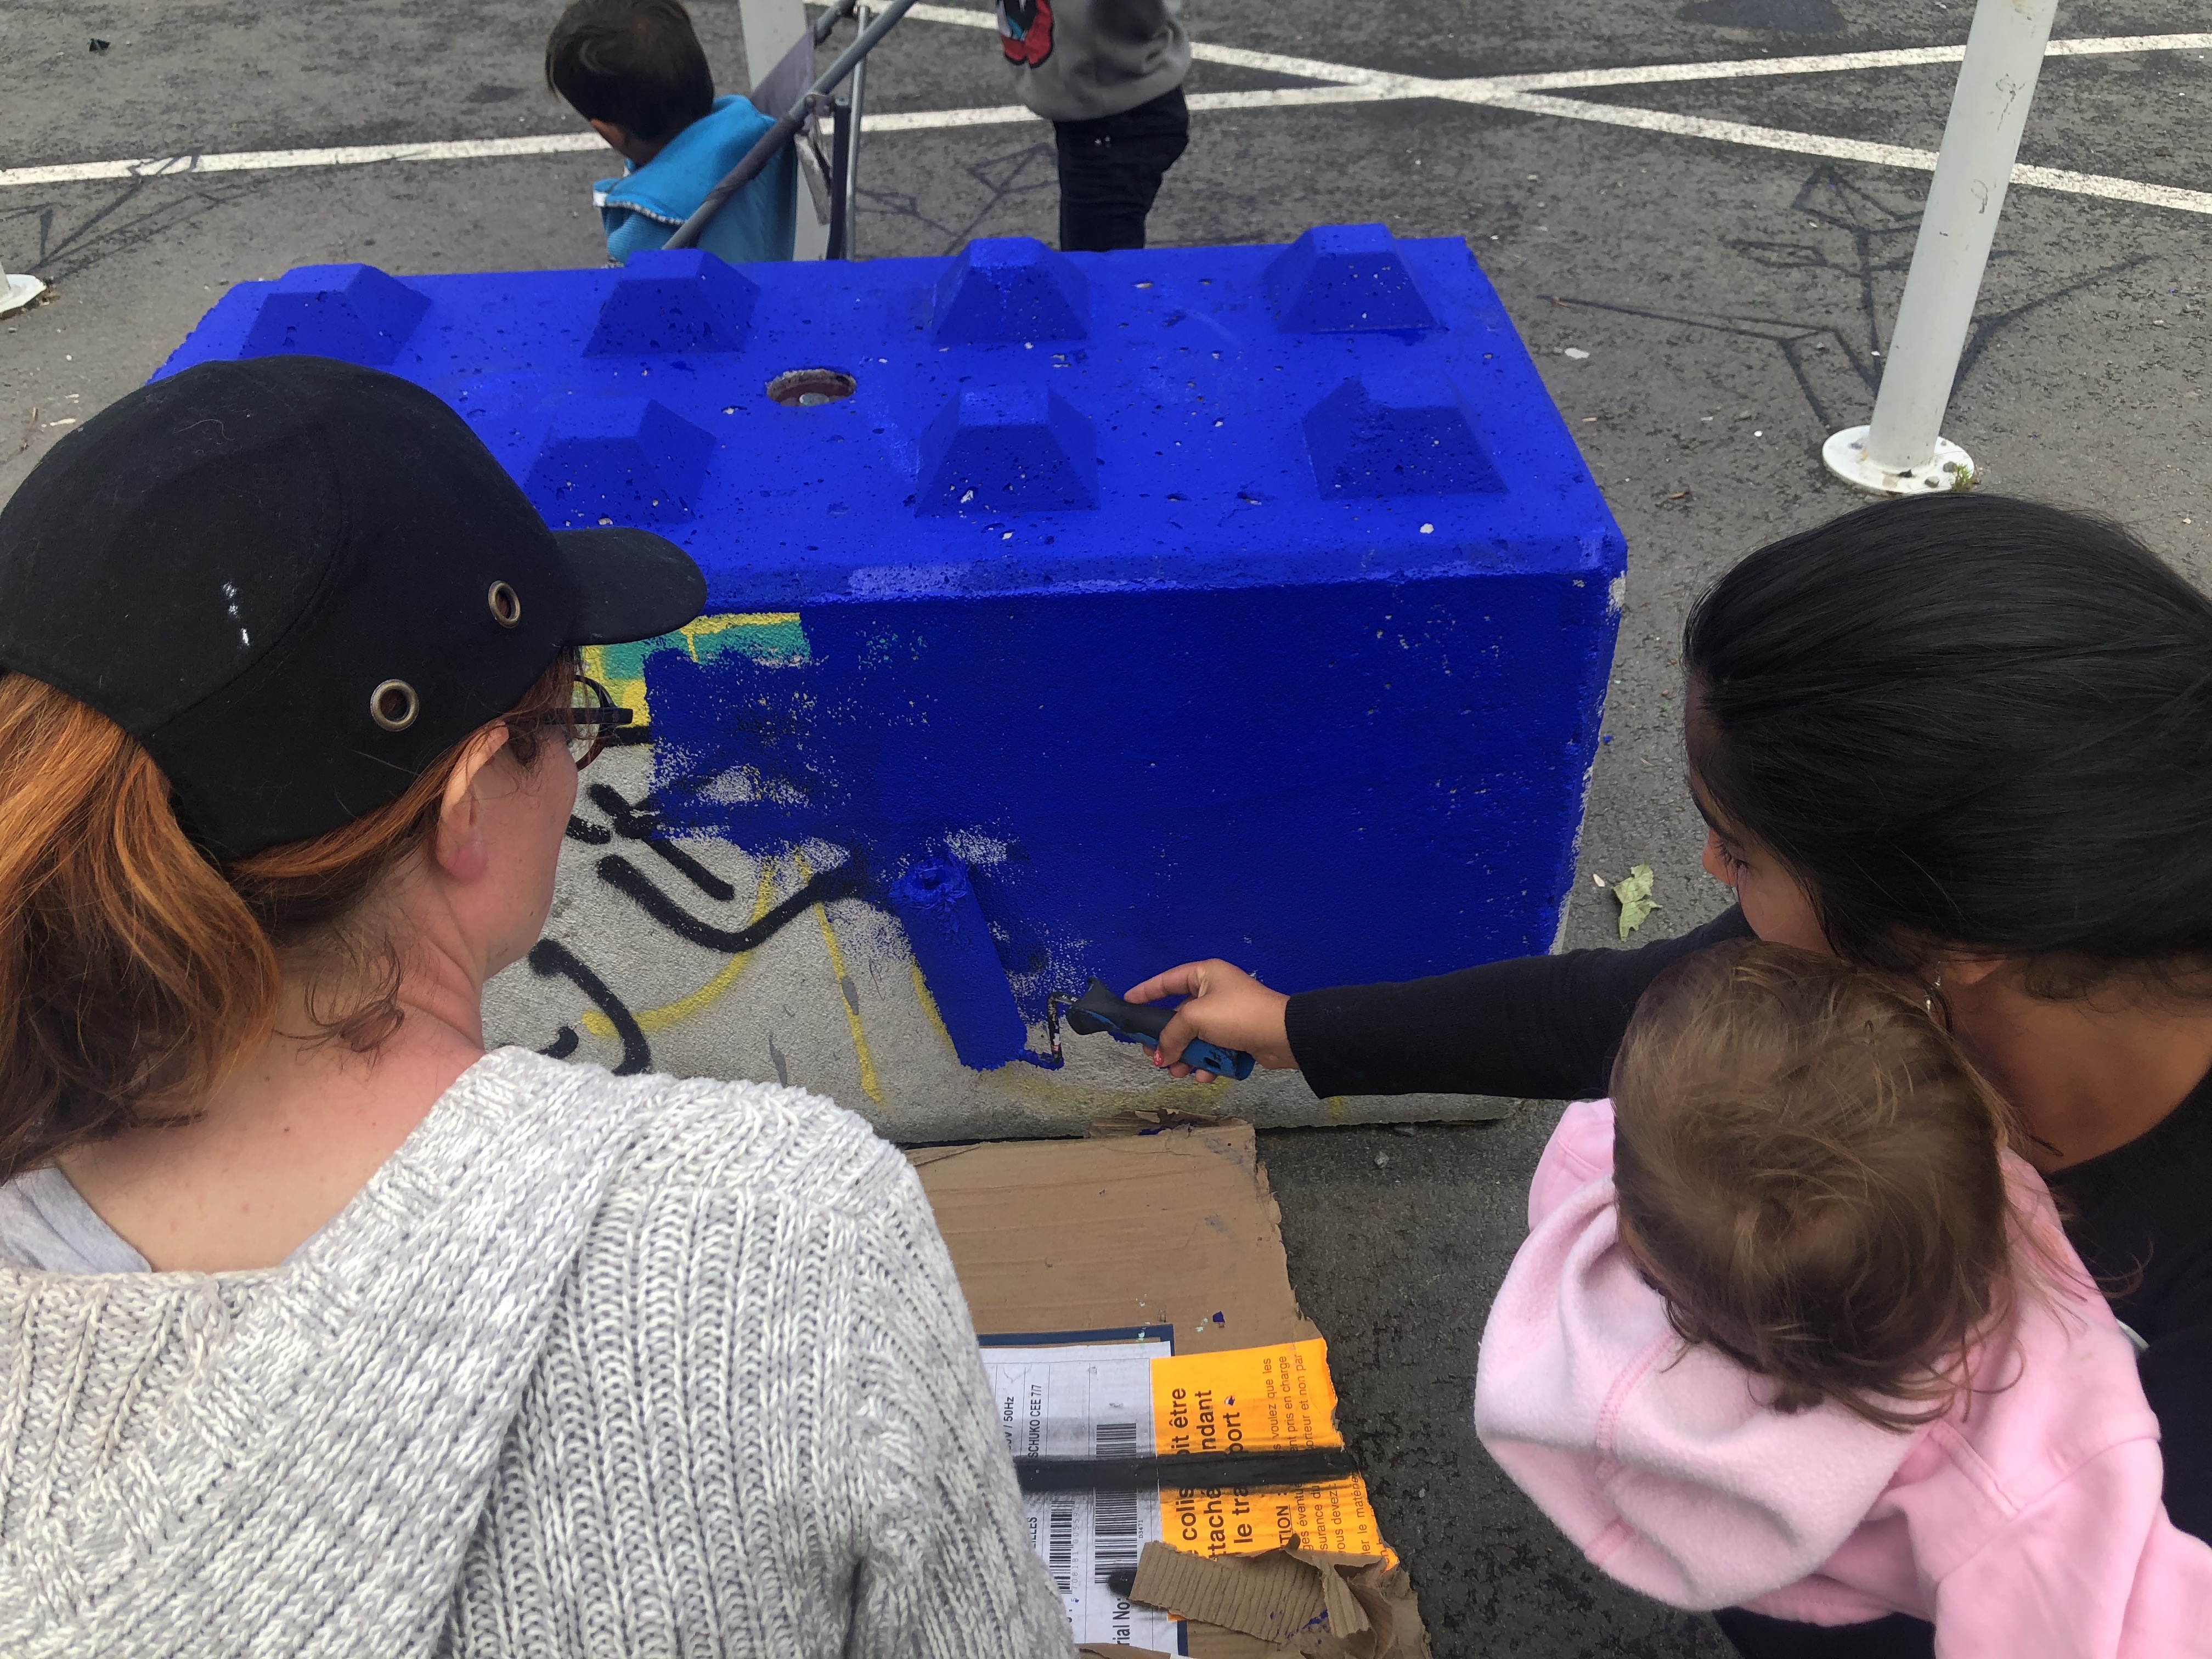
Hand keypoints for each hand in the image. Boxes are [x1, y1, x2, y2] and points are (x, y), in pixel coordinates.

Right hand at [1121, 959, 1295, 1080]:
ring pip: (1194, 1038)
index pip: (1167, 981)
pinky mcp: (1236, 1038)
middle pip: (1179, 1017)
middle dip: (1167, 1040)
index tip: (1127, 1003)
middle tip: (1154, 1056)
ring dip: (1185, 1057)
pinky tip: (1205, 1075)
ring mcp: (1226, 1017)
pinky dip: (1206, 1064)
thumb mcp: (1195, 1018)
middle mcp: (1214, 993)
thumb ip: (1170, 1035)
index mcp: (1204, 975)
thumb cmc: (1236, 1015)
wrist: (1281, 1036)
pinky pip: (1212, 1051)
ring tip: (1179, 1072)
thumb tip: (1160, 1056)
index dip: (1146, 992)